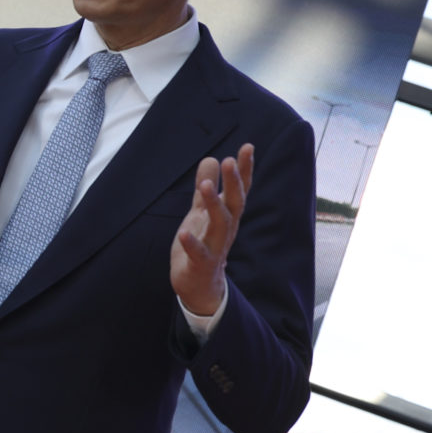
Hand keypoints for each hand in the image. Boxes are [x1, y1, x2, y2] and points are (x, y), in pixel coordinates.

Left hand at [171, 144, 253, 315]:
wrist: (199, 285)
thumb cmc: (202, 244)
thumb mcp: (201, 213)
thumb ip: (206, 188)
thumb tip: (211, 159)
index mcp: (227, 216)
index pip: (239, 190)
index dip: (245, 169)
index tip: (248, 147)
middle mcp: (226, 229)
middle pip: (235, 203)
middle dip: (234, 183)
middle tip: (230, 160)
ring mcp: (215, 247)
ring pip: (220, 224)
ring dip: (214, 204)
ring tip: (206, 186)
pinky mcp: (201, 264)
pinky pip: (199, 253)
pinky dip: (192, 243)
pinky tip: (184, 233)